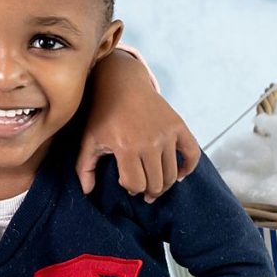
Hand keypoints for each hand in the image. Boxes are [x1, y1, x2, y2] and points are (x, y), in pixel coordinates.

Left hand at [78, 50, 200, 201]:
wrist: (122, 83)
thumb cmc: (103, 113)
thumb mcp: (89, 139)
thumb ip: (85, 168)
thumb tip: (88, 192)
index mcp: (126, 147)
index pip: (135, 184)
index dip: (129, 188)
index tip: (124, 182)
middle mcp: (149, 142)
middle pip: (155, 183)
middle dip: (147, 190)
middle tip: (141, 188)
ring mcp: (166, 134)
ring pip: (171, 174)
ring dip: (163, 185)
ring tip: (155, 186)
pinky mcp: (178, 126)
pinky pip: (192, 154)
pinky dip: (188, 168)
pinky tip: (178, 175)